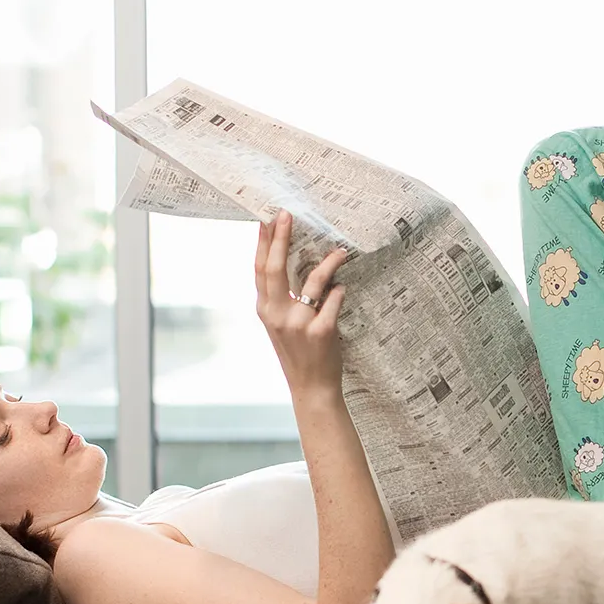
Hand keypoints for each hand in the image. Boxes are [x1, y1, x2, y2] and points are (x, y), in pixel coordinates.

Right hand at [255, 210, 350, 400]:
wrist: (312, 388)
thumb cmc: (298, 354)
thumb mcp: (280, 326)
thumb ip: (281, 300)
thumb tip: (291, 264)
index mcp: (265, 311)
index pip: (260, 271)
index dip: (262, 244)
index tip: (266, 220)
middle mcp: (277, 315)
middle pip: (276, 269)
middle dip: (280, 238)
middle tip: (287, 215)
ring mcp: (298, 324)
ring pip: (312, 282)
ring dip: (328, 264)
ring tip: (339, 251)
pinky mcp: (321, 332)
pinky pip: (333, 301)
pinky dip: (339, 292)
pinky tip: (343, 287)